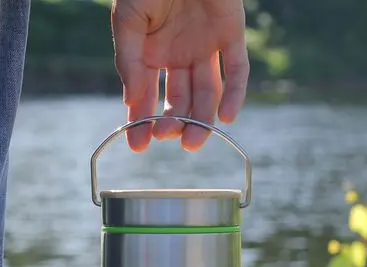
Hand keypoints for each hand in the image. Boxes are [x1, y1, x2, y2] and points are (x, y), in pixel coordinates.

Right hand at [111, 0, 249, 151]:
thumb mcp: (129, 21)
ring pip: (207, 93)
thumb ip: (130, 61)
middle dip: (173, 122)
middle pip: (179, 100)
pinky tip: (227, 118)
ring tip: (192, 141)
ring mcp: (207, 47)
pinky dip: (235, 95)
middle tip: (168, 138)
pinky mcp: (232, 34)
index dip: (142, 122)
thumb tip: (131, 102)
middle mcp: (179, 56)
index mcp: (152, 54)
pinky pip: (237, 71)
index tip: (138, 146)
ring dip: (201, 119)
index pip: (147, 97)